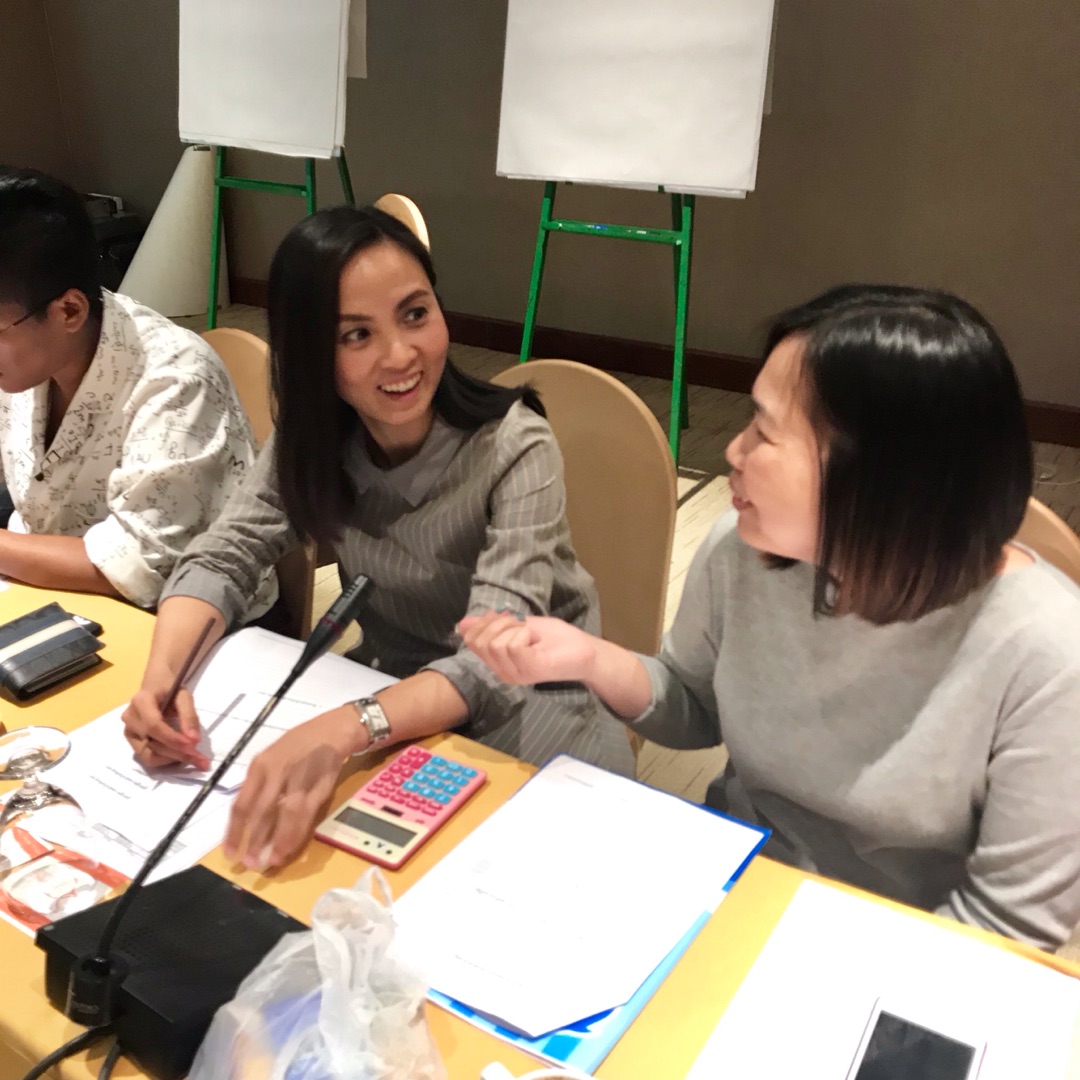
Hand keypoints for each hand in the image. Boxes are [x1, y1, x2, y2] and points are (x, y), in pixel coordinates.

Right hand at [122, 684, 208, 769]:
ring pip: (150, 754)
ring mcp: (129, 731)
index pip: (154, 725)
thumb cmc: (170, 688)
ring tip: (196, 759)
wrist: (156, 685)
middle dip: (178, 753)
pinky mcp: (133, 741)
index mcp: (141, 701)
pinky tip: (182, 755)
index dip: (172, 738)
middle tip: (202, 759)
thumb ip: (189, 716)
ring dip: (174, 759)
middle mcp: (130, 718)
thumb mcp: (184, 696)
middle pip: (152, 743)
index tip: (193, 745)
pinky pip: (148, 757)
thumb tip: (193, 740)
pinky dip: (167, 759)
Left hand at [224, 706, 360, 870]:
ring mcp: (300, 779)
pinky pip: (306, 815)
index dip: (234, 831)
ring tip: (270, 862)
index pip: (242, 803)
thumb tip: (246, 817)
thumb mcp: (272, 756)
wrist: (333, 730)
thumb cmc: (299, 743)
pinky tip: (290, 848)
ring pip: (285, 815)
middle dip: (254, 841)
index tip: (230, 853)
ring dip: (277, 841)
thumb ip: (260, 783)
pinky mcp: (320, 786)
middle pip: (262, 812)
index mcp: (261, 765)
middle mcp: (278, 772)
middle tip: (249, 864)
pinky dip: (297, 834)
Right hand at [457, 612, 597, 685]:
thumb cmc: (555, 639)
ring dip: (516, 629)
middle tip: (524, 628)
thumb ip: (492, 625)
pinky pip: (514, 646)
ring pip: (497, 643)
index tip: (508, 619)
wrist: (584, 650)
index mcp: (498, 662)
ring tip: (533, 636)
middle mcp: (502, 671)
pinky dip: (525, 635)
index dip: (486, 622)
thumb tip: (461, 624)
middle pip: (481, 641)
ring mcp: (516, 674)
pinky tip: (537, 641)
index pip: (472, 639)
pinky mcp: (530, 670)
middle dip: (502, 624)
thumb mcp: (518, 625)